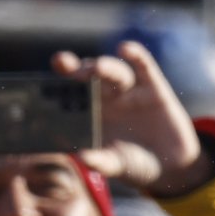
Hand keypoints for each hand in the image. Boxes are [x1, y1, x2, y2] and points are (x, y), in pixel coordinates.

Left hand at [53, 41, 207, 196]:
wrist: (173, 166)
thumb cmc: (136, 165)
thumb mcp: (117, 165)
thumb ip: (100, 161)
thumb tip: (80, 156)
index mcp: (90, 113)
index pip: (68, 93)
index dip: (56, 83)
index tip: (41, 84)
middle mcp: (106, 97)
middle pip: (87, 75)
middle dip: (75, 68)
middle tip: (65, 65)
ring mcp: (129, 90)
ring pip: (112, 70)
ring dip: (103, 66)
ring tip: (96, 68)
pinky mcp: (154, 87)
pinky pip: (143, 65)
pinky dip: (135, 54)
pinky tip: (125, 49)